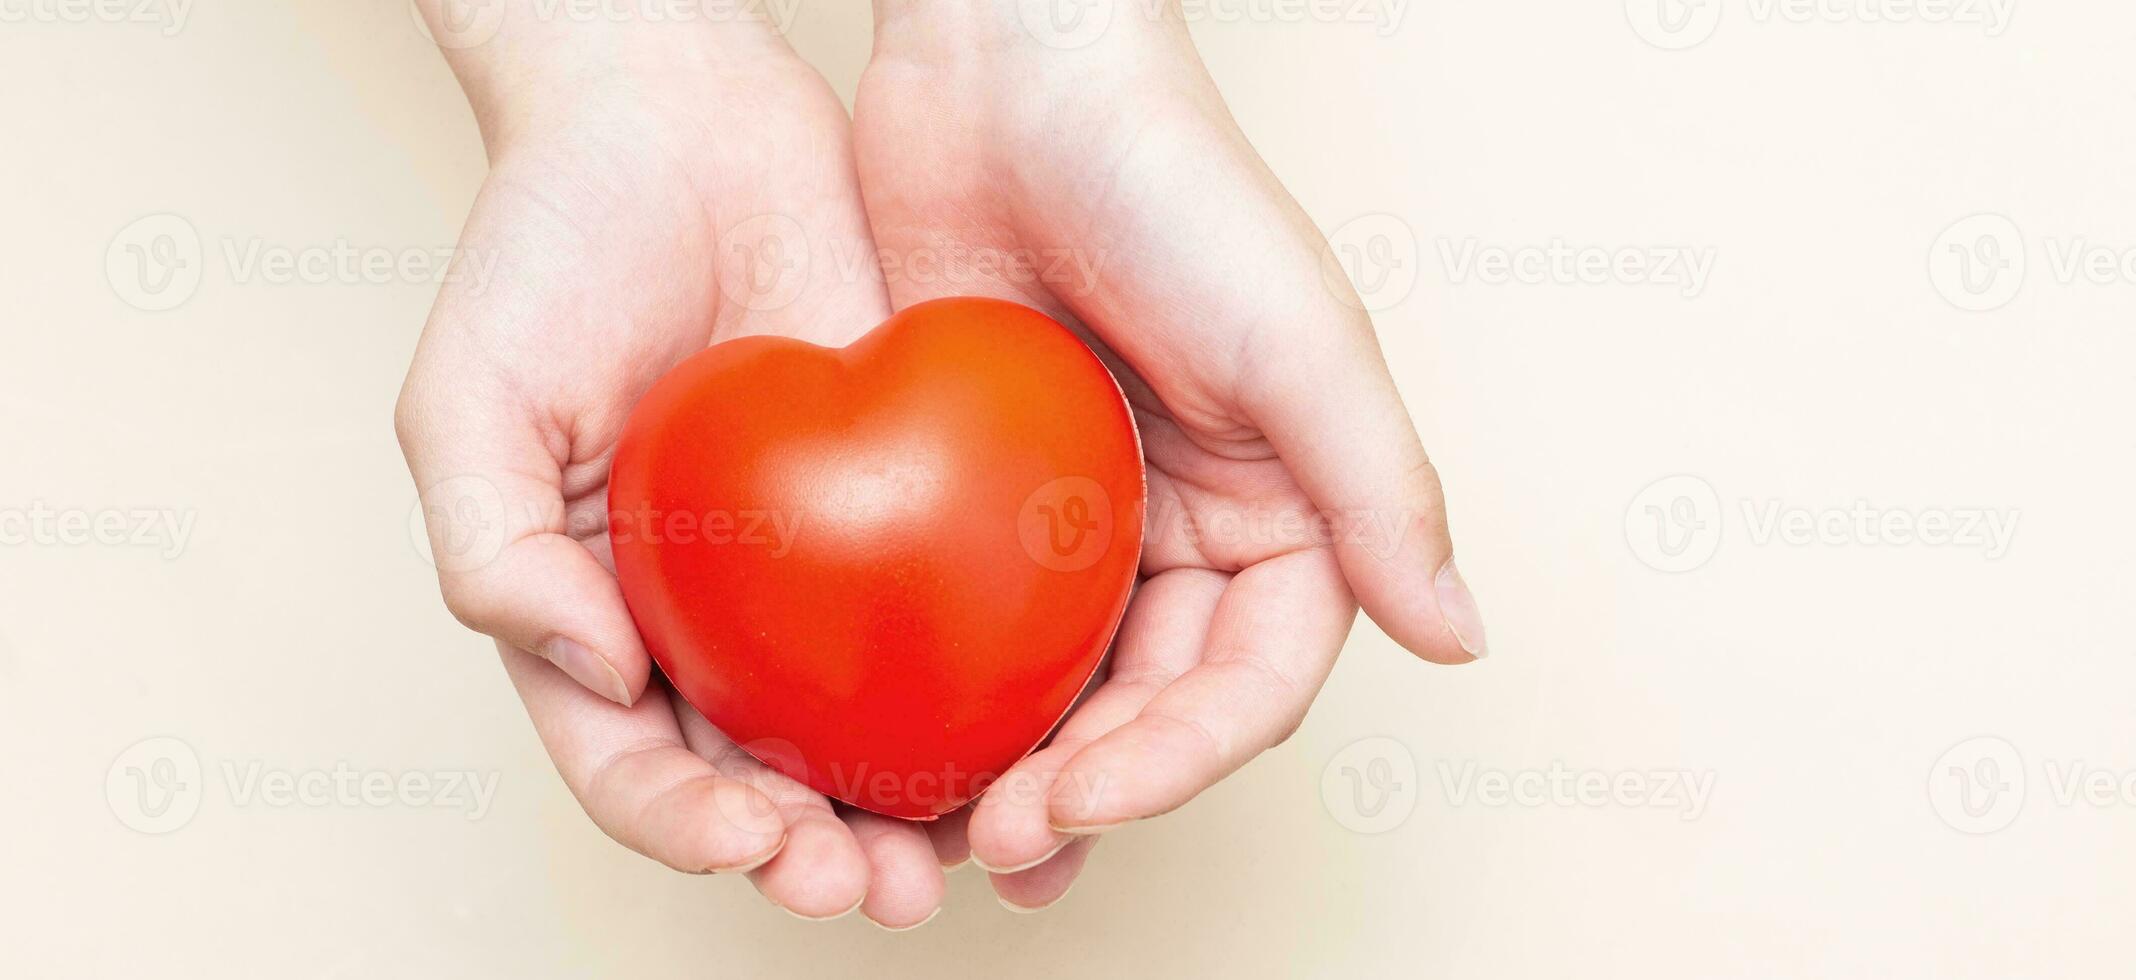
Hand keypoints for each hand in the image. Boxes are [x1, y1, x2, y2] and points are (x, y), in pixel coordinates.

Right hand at [397, 7, 948, 927]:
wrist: (677, 109)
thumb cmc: (545, 247)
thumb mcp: (468, 399)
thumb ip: (492, 551)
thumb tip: (591, 676)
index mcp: (590, 611)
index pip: (633, 762)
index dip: (686, 825)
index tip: (755, 842)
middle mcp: (700, 608)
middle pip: (756, 777)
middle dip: (812, 852)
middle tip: (879, 885)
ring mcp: (802, 561)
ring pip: (858, 722)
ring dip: (903, 804)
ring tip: (958, 849)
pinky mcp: (895, 495)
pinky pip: (939, 613)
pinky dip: (971, 687)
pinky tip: (1022, 726)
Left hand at [852, 1, 1487, 908]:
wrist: (1009, 68)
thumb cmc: (1173, 180)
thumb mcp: (1299, 338)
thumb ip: (1378, 491)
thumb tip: (1459, 640)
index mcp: (1280, 513)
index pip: (1247, 684)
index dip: (1177, 762)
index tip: (1083, 800)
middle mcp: (1185, 531)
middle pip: (1148, 708)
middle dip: (1087, 787)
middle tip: (996, 840)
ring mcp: (1076, 519)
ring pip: (1054, 686)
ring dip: (1012, 770)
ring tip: (942, 838)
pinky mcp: (974, 492)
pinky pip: (959, 619)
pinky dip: (933, 690)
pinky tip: (879, 743)